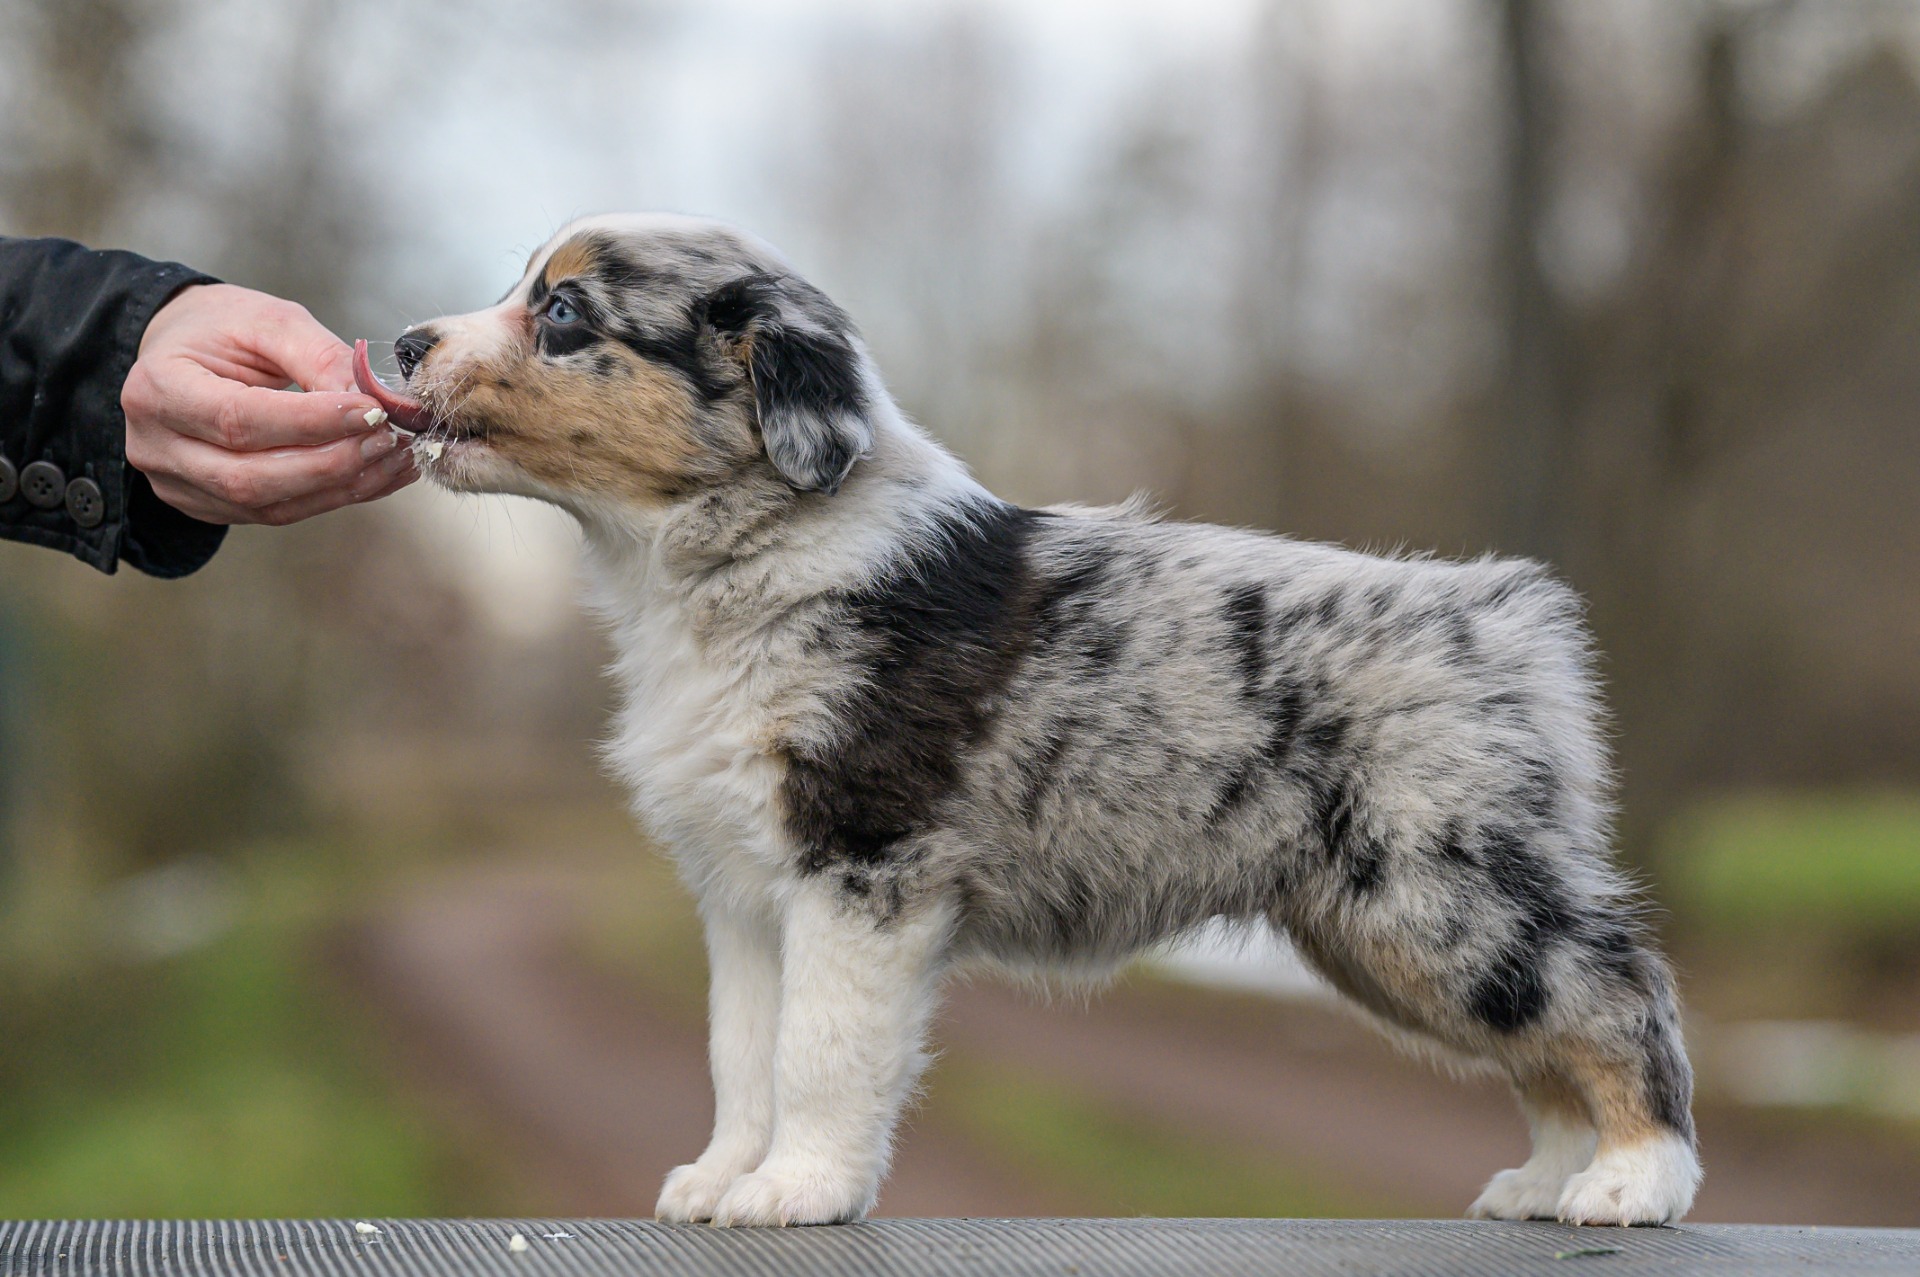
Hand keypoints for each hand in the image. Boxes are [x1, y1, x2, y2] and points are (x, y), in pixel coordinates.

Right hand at [122, 283, 416, 524]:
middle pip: (252, 476)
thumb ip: (321, 357)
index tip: (372, 411)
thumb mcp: (268, 320)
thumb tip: (375, 403)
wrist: (181, 352)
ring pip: (270, 505)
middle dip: (333, 463)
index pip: (239, 419)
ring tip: (394, 458)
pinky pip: (278, 512)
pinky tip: (375, 474)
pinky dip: (333, 496)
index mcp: (157, 388)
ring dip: (342, 487)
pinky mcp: (208, 506)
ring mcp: (178, 484)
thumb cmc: (219, 330)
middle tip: (390, 439)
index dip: (312, 422)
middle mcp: (156, 447)